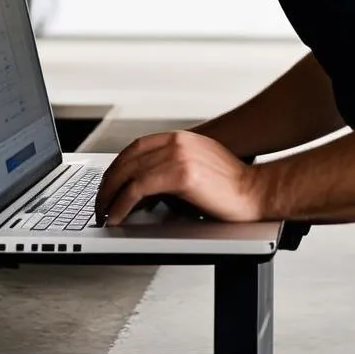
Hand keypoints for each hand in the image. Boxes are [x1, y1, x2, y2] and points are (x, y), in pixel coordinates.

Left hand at [94, 131, 266, 226]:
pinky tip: (117, 216)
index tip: (107, 183)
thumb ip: (170, 168)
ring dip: (110, 196)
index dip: (116, 166)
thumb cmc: (230, 186)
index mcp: (180, 137)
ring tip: (103, 212)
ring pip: (128, 174)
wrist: (255, 192)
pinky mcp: (181, 175)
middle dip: (107, 183)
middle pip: (127, 159)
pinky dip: (122, 204)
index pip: (136, 147)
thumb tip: (141, 189)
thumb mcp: (196, 165)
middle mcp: (177, 141)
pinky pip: (138, 189)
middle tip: (99, 202)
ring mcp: (179, 155)